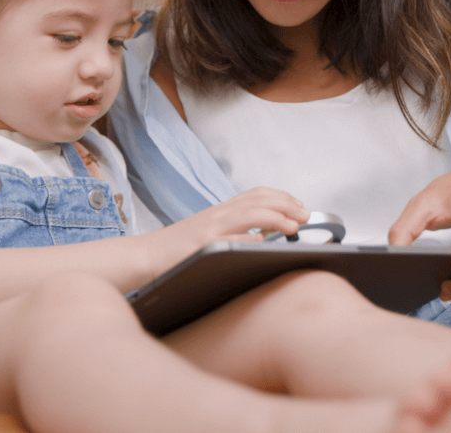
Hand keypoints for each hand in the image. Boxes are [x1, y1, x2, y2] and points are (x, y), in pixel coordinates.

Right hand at [145, 188, 309, 276]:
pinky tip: (263, 242)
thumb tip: (266, 234)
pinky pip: (231, 237)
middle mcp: (218, 214)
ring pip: (249, 213)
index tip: (299, 205)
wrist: (145, 256)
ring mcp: (210, 227)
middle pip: (258, 199)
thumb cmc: (178, 250)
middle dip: (286, 204)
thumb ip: (236, 230)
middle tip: (305, 214)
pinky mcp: (202, 243)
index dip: (281, 197)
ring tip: (294, 225)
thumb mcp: (210, 233)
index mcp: (221, 211)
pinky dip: (250, 238)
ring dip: (276, 217)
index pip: (256, 194)